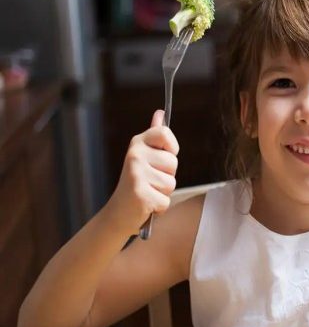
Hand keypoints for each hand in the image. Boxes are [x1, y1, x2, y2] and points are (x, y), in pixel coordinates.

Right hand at [103, 110, 179, 235]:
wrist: (117, 213)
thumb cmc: (137, 184)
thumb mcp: (145, 157)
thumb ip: (155, 136)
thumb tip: (160, 113)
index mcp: (137, 143)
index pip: (165, 133)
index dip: (171, 148)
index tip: (162, 158)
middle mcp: (135, 155)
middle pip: (173, 162)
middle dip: (167, 176)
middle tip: (150, 181)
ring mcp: (136, 174)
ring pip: (171, 183)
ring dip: (163, 192)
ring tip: (148, 192)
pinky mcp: (140, 194)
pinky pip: (166, 200)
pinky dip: (159, 206)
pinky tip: (146, 204)